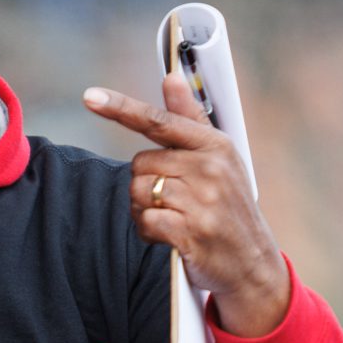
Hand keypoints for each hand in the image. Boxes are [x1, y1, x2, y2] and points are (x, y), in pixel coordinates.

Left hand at [83, 71, 290, 336]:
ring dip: (144, 209)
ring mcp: (202, 201)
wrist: (252, 264)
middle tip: (170, 200)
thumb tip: (171, 77)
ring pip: (138, 193)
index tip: (89, 97)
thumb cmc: (229, 208)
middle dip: (144, 184)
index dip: (121, 108)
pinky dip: (148, 231)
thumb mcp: (219, 161)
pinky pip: (144, 221)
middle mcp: (210, 168)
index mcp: (216, 145)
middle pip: (139, 164)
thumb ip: (190, 120)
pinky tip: (167, 236)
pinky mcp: (191, 232)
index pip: (159, 120)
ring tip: (171, 218)